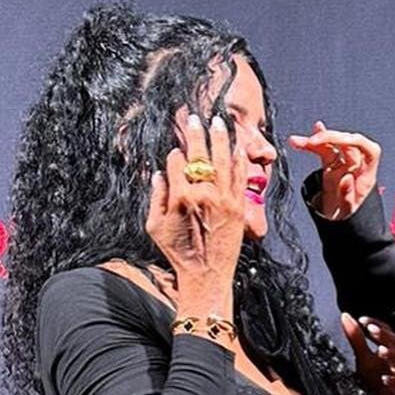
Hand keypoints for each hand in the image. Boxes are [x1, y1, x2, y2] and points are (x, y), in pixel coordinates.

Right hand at [145, 112, 243, 305]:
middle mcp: (201, 194)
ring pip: (221, 159)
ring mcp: (222, 199)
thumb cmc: (178, 254)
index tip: (176, 152)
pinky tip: (237, 146)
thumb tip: (158, 174)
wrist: (207, 275)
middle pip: (198, 154)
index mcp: (178, 196)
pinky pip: (239, 176)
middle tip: (194, 118)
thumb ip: (155, 197)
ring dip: (219, 137)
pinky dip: (238, 159)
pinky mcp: (238, 206)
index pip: (176, 162)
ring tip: (218, 121)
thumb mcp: (154, 226)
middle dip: (195, 133)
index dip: (175, 154)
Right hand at [289, 120, 380, 218]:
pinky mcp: (332, 167)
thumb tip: (346, 179)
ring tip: (296, 141)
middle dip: (329, 138)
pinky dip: (314, 145)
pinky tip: (306, 139)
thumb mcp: (349, 215)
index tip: (337, 140)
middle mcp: (357, 167)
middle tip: (312, 141)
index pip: (368, 149)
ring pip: (332, 146)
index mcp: (366, 176)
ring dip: (315, 141)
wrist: (344, 229)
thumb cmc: (351, 221)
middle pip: (347, 143)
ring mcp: (343, 165)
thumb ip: (348, 197)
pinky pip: (324, 151)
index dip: (353, 140)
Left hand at [341, 313, 394, 394]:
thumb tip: (345, 316)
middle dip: (384, 337)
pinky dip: (393, 382)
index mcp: (391, 351)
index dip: (378, 325)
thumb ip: (356, 337)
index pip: (389, 333)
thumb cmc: (373, 381)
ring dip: (391, 356)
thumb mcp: (362, 358)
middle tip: (371, 330)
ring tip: (381, 351)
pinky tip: (384, 378)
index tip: (363, 321)